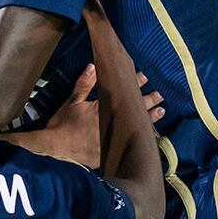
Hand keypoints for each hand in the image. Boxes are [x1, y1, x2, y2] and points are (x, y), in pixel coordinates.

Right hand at [31, 65, 163, 167]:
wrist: (57, 150)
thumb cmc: (62, 125)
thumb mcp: (71, 102)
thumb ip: (83, 85)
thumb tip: (93, 67)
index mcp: (104, 109)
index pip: (123, 93)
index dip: (135, 84)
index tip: (144, 77)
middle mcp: (113, 124)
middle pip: (135, 110)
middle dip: (148, 100)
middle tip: (159, 94)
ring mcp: (114, 138)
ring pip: (136, 126)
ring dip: (149, 118)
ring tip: (161, 111)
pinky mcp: (112, 151)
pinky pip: (131, 143)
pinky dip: (142, 138)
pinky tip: (151, 136)